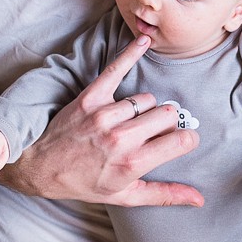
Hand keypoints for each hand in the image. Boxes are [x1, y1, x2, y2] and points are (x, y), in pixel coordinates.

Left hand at [0, 35, 203, 206]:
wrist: (42, 168)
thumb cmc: (84, 184)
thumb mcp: (126, 196)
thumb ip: (165, 195)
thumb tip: (199, 200)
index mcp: (133, 163)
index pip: (182, 139)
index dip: (187, 138)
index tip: (182, 140)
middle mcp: (121, 138)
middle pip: (167, 115)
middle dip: (166, 122)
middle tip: (153, 132)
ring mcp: (105, 116)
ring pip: (146, 99)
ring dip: (144, 108)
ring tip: (130, 121)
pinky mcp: (90, 98)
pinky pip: (116, 70)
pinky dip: (131, 54)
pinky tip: (145, 42)